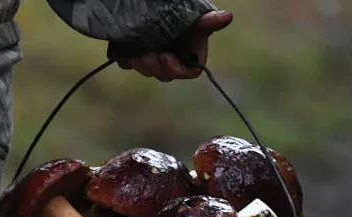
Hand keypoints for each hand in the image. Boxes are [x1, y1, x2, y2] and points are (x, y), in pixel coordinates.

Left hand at [113, 9, 233, 81]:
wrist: (141, 0)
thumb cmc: (174, 5)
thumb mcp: (189, 14)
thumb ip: (205, 21)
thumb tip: (227, 16)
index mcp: (189, 48)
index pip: (189, 71)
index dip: (176, 69)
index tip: (164, 57)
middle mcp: (172, 54)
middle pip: (164, 73)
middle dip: (153, 66)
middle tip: (145, 55)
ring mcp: (151, 54)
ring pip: (145, 69)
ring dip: (139, 61)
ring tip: (134, 49)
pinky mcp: (132, 50)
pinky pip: (127, 62)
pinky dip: (124, 56)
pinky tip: (123, 46)